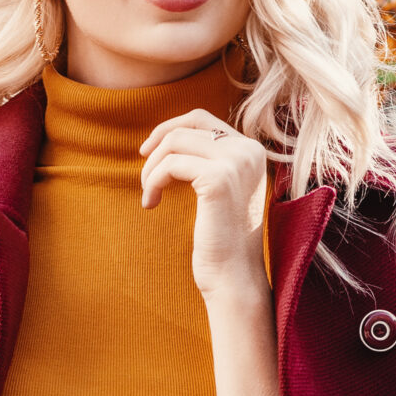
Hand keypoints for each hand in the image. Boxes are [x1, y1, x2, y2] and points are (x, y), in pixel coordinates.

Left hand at [139, 110, 268, 300]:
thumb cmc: (222, 242)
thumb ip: (207, 161)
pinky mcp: (218, 178)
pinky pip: (170, 165)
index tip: (148, 151)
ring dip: (152, 168)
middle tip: (144, 177)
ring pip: (175, 142)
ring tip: (148, 194)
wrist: (234, 277)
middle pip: (187, 126)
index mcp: (252, 150)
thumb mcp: (220, 192)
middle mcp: (248, 150)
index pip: (202, 118)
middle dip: (157, 148)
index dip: (169, 128)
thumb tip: (168, 137)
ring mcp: (236, 162)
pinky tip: (150, 204)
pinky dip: (153, 182)